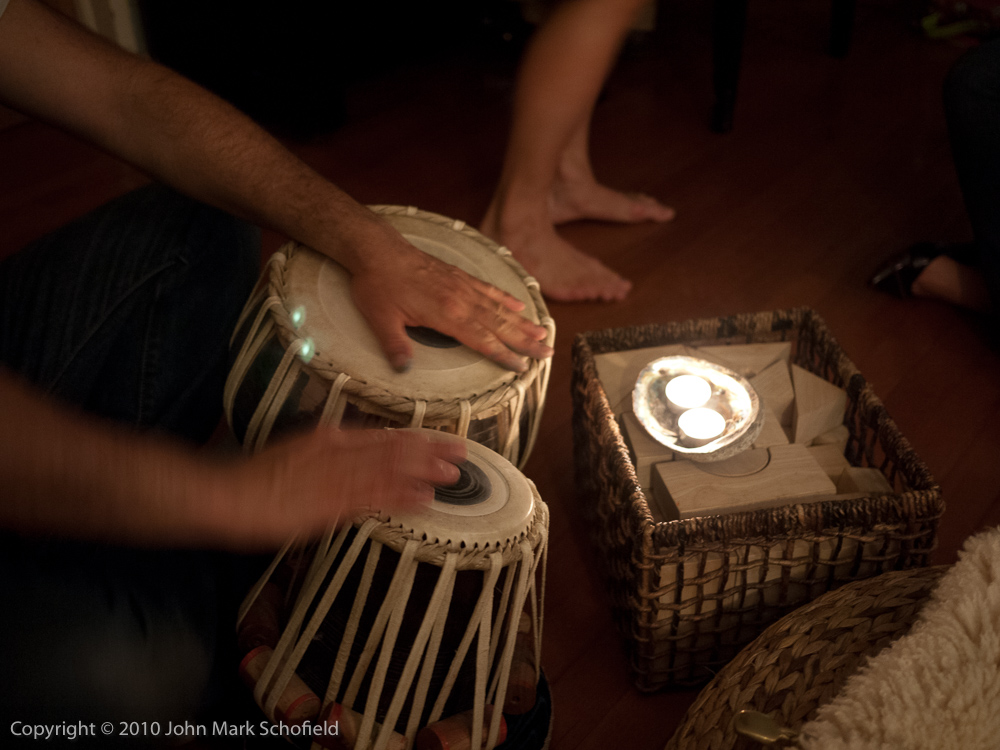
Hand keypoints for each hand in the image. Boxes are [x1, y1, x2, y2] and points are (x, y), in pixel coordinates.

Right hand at [219, 428, 465, 548]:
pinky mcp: (330, 502)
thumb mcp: (294, 454)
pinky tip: (424, 498)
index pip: (380, 437)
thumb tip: (347, 448)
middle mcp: (337, 451)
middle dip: (429, 451)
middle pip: (393, 448)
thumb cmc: (255, 478)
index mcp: (329, 438)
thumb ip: (324, 452)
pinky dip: (401, 496)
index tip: (439, 440)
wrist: (227, 494)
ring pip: (389, 470)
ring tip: (453, 473)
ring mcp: (336, 476)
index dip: (414, 439)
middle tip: (462, 451)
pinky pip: (374, 498)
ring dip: (424, 471)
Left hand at [348, 222, 552, 372]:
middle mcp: (461, 300)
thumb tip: (403, 369)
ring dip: (522, 321)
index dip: (503, 355)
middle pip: (500, 324)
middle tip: (548, 352)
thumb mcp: (380, 320)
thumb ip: (395, 345)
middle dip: (525, 340)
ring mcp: (462, 286)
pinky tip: (520, 305)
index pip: (482, 340)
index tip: (522, 367)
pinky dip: (505, 297)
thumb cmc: (377, 285)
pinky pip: (488, 288)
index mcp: (446, 314)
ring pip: (499, 307)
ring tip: (543, 332)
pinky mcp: (458, 275)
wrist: (377, 249)